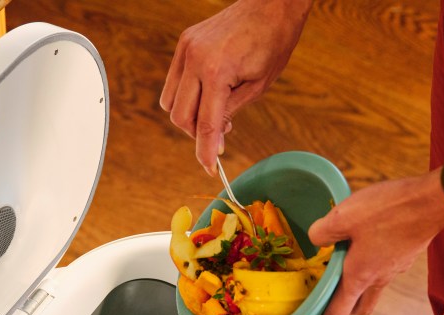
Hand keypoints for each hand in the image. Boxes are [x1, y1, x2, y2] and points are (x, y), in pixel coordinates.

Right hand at [160, 0, 312, 172]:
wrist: (271, 4)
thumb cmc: (273, 42)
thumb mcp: (257, 86)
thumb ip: (229, 113)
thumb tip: (214, 140)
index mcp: (217, 71)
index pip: (205, 124)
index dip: (206, 152)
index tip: (211, 169)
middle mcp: (195, 59)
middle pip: (180, 116)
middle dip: (197, 134)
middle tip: (221, 135)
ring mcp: (186, 49)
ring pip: (170, 102)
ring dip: (188, 116)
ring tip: (215, 112)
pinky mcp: (185, 43)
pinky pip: (174, 81)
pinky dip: (186, 96)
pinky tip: (208, 94)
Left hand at [290, 168, 443, 314]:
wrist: (434, 200)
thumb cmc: (390, 210)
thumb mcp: (343, 216)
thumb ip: (322, 232)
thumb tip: (316, 238)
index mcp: (358, 278)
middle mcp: (377, 280)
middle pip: (356, 310)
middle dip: (337, 314)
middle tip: (320, 306)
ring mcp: (393, 269)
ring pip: (371, 291)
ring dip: (354, 290)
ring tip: (340, 271)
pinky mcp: (403, 256)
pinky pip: (382, 271)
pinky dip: (369, 268)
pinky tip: (362, 246)